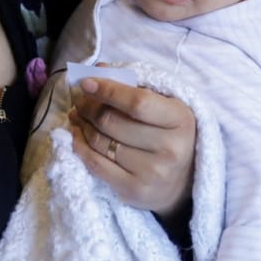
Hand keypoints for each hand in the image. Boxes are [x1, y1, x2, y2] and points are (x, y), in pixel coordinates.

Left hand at [70, 78, 196, 216]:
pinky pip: (97, 165)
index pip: (136, 102)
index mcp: (180, 119)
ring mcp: (152, 172)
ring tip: (77, 116)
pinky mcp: (134, 190)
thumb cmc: (170, 134)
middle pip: (112, 122)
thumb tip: (98, 70)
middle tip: (80, 101)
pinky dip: (81, 147)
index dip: (107, 90)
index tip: (86, 83)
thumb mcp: (164, 106)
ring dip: (82, 126)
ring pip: (101, 142)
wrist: (183, 182)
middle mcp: (169, 148)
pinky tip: (77, 137)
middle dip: (89, 107)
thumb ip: (134, 86)